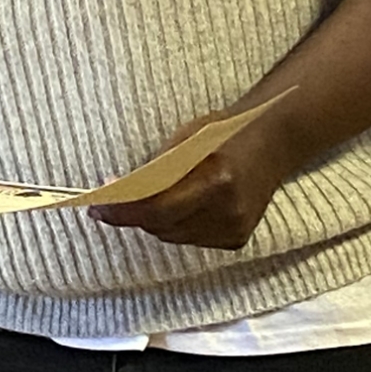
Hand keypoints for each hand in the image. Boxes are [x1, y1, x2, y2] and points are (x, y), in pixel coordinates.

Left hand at [89, 111, 296, 250]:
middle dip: (133, 216)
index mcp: (216, 178)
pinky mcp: (237, 238)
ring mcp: (235, 227)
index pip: (157, 207)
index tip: (97, 207)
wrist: (273, 141)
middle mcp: (227, 209)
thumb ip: (157, 168)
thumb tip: (118, 190)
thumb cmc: (224, 132)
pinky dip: (176, 227)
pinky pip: (191, 239)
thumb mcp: (187, 138)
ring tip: (143, 203)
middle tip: (109, 205)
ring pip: (173, 236)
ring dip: (153, 222)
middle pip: (162, 226)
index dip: (123, 211)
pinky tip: (177, 208)